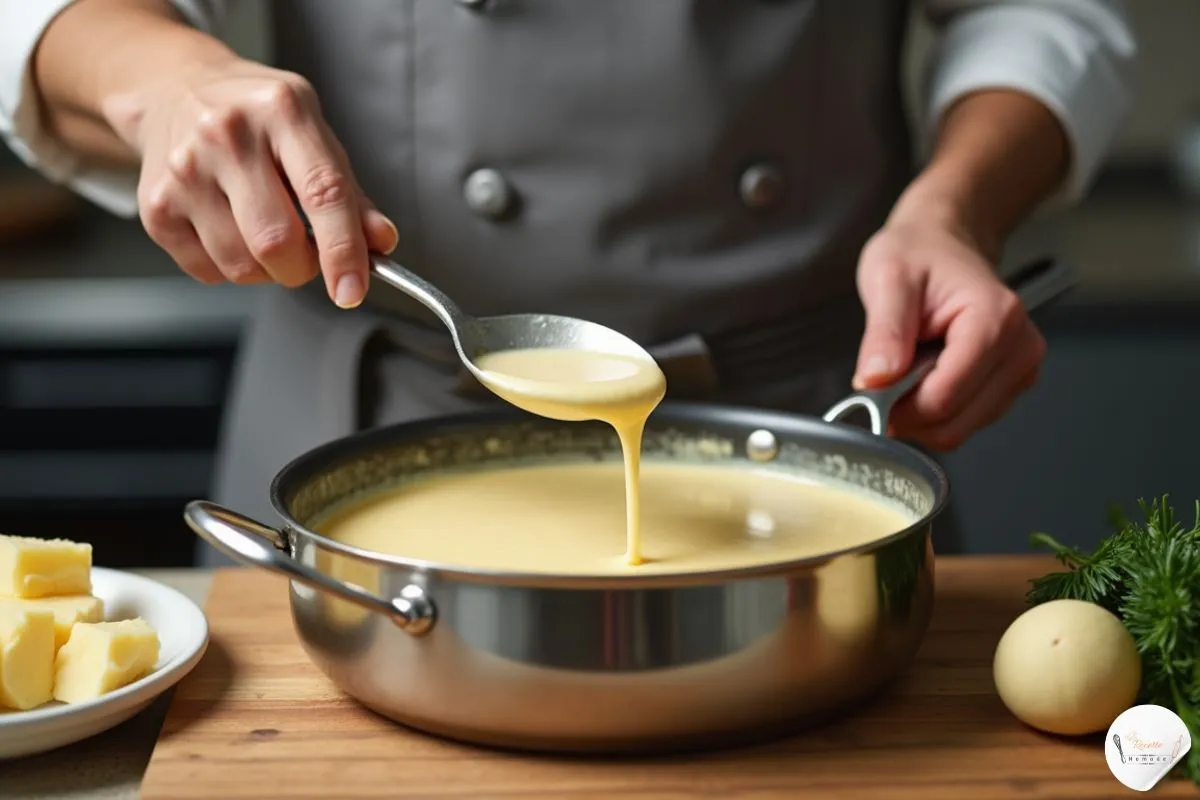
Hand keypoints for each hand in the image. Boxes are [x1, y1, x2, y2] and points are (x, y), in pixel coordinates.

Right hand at [103, 55, 397, 307]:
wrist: (175, 89)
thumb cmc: (258, 119)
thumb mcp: (314, 136)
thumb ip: (351, 194)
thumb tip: (380, 242)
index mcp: (282, 110)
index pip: (323, 194)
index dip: (343, 252)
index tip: (352, 290)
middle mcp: (226, 134)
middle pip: (277, 241)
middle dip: (303, 267)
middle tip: (306, 253)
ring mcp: (184, 170)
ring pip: (242, 265)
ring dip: (268, 271)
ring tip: (265, 234)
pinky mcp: (155, 205)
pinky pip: (209, 271)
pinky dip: (231, 268)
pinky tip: (230, 230)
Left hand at [852, 204, 1045, 450]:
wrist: (941, 241)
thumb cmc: (918, 253)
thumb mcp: (888, 280)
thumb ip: (884, 333)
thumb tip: (874, 381)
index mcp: (995, 319)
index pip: (946, 396)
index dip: (899, 405)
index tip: (870, 389)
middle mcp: (1020, 348)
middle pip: (956, 422)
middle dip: (909, 412)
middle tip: (883, 378)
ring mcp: (1021, 369)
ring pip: (960, 428)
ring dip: (921, 413)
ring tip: (908, 366)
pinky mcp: (1011, 383)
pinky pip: (965, 422)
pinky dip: (935, 411)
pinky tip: (924, 375)